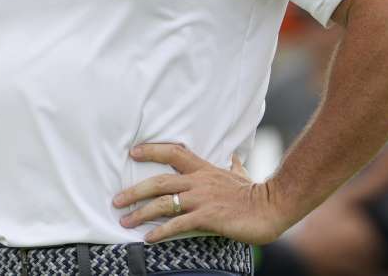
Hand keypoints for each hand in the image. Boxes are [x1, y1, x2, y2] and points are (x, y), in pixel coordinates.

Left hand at [113, 144, 287, 244]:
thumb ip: (233, 166)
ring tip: (124, 221)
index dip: (152, 150)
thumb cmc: (256, 193)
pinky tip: (148, 238)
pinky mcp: (207, 218)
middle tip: (116, 199)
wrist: (271, 207)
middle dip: (134, 190)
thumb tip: (233, 157)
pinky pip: (178, 225)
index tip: (133, 151)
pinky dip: (160, 232)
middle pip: (159, 181)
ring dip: (140, 213)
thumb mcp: (241, 174)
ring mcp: (202, 199)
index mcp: (205, 169)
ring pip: (163, 203)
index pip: (174, 152)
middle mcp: (199, 182)